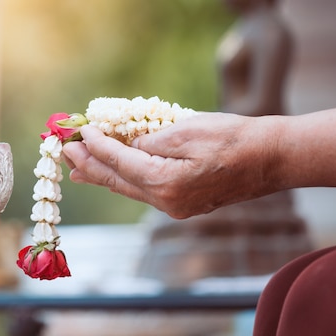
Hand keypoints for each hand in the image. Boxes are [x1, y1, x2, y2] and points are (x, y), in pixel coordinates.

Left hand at [63, 113, 279, 218]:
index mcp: (164, 181)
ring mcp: (174, 206)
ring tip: (76, 167)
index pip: (118, 160)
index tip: (78, 129)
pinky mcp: (183, 203)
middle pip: (116, 180)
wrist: (272, 159)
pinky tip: (113, 173)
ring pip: (128, 187)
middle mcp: (165, 201)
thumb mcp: (187, 129)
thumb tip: (126, 144)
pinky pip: (143, 190)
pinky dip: (124, 178)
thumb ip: (149, 140)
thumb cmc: (234, 138)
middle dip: (88, 164)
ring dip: (101, 174)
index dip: (95, 143)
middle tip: (63, 151)